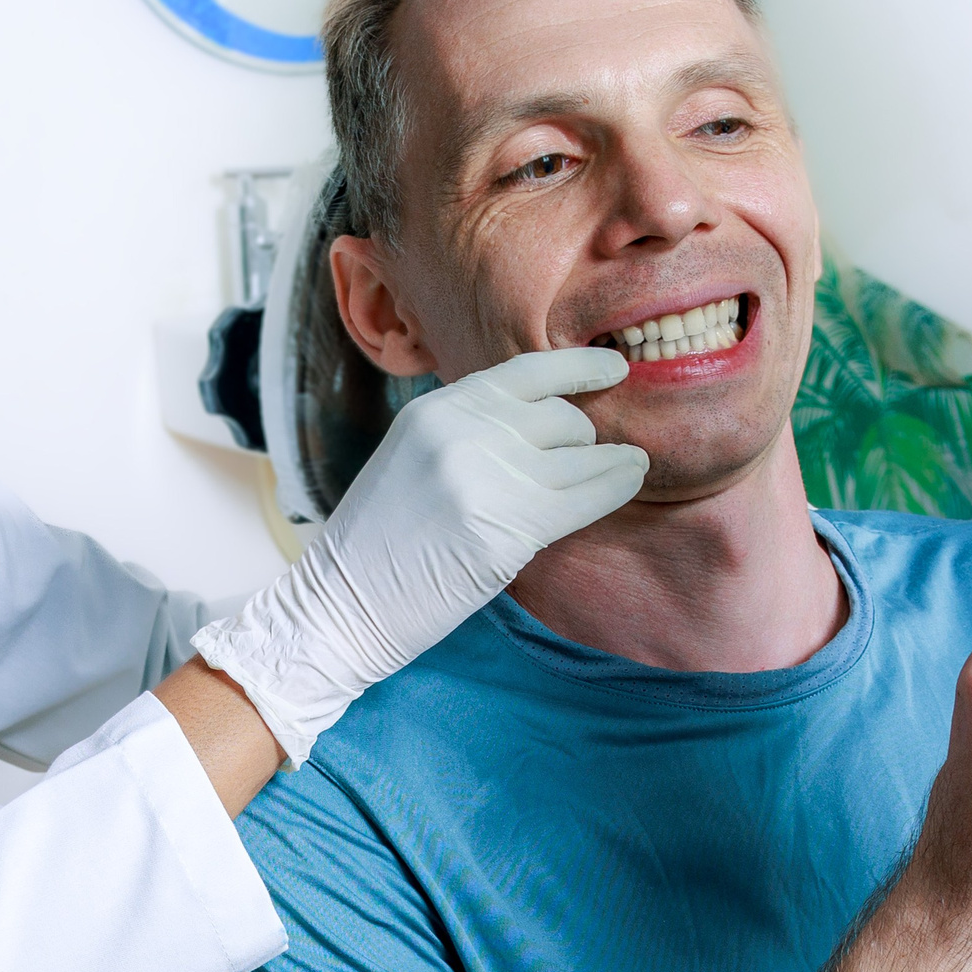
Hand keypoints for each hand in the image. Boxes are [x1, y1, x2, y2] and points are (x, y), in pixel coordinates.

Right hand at [194, 349, 647, 763]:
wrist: (341, 605)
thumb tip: (543, 419)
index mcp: (435, 411)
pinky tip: (628, 482)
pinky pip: (587, 496)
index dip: (578, 366)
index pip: (524, 372)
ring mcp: (486, 480)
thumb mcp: (411, 458)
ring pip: (580, 455)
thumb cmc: (376, 544)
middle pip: (560, 416)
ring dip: (611, 461)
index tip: (614, 367)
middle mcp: (463, 434)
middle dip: (584, 435)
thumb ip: (467, 432)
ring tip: (629, 465)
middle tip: (589, 456)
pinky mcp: (507, 530)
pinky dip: (616, 486)